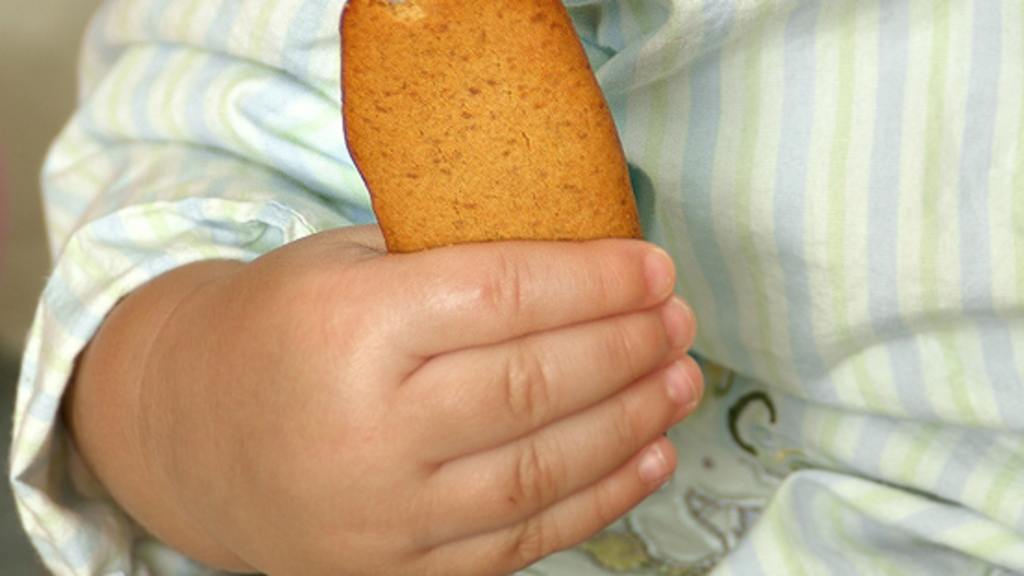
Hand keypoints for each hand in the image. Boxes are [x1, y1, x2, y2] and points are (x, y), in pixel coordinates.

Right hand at [85, 225, 701, 574]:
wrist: (190, 433)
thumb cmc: (279, 328)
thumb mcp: (345, 263)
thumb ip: (449, 259)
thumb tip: (581, 260)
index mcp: (349, 328)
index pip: (503, 296)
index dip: (595, 281)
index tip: (654, 266)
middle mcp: (367, 429)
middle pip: (534, 383)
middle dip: (627, 347)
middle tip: (677, 320)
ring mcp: (384, 515)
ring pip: (542, 467)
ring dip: (631, 420)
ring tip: (680, 380)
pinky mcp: (396, 571)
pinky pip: (522, 537)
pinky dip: (600, 498)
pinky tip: (647, 454)